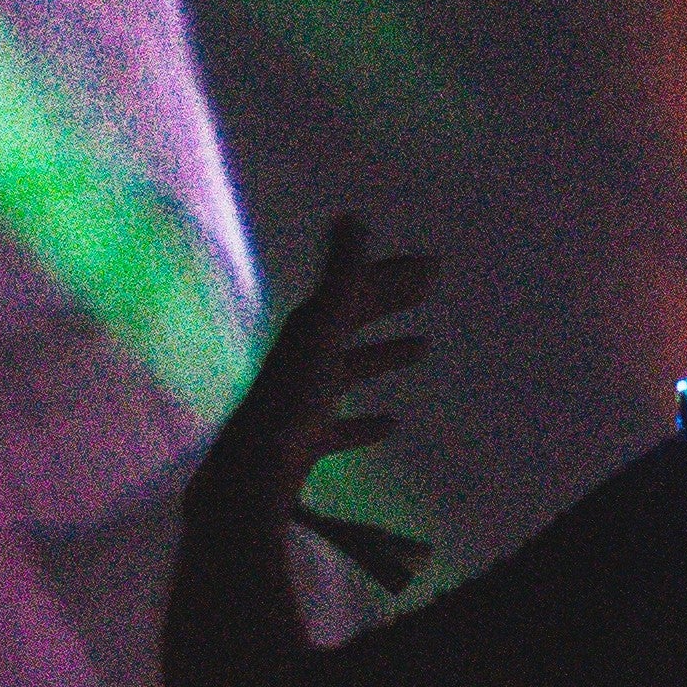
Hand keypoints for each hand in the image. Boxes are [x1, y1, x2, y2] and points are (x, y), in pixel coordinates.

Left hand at [194, 214, 432, 579]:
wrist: (255, 469)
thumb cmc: (294, 398)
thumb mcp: (322, 331)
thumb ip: (340, 276)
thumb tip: (352, 216)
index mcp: (310, 328)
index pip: (355, 288)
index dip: (392, 274)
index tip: (431, 268)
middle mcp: (304, 358)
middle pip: (352, 319)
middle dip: (389, 300)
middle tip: (428, 287)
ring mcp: (304, 400)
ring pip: (350, 369)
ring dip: (384, 354)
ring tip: (422, 346)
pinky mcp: (306, 440)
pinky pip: (342, 427)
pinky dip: (366, 423)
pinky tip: (390, 425)